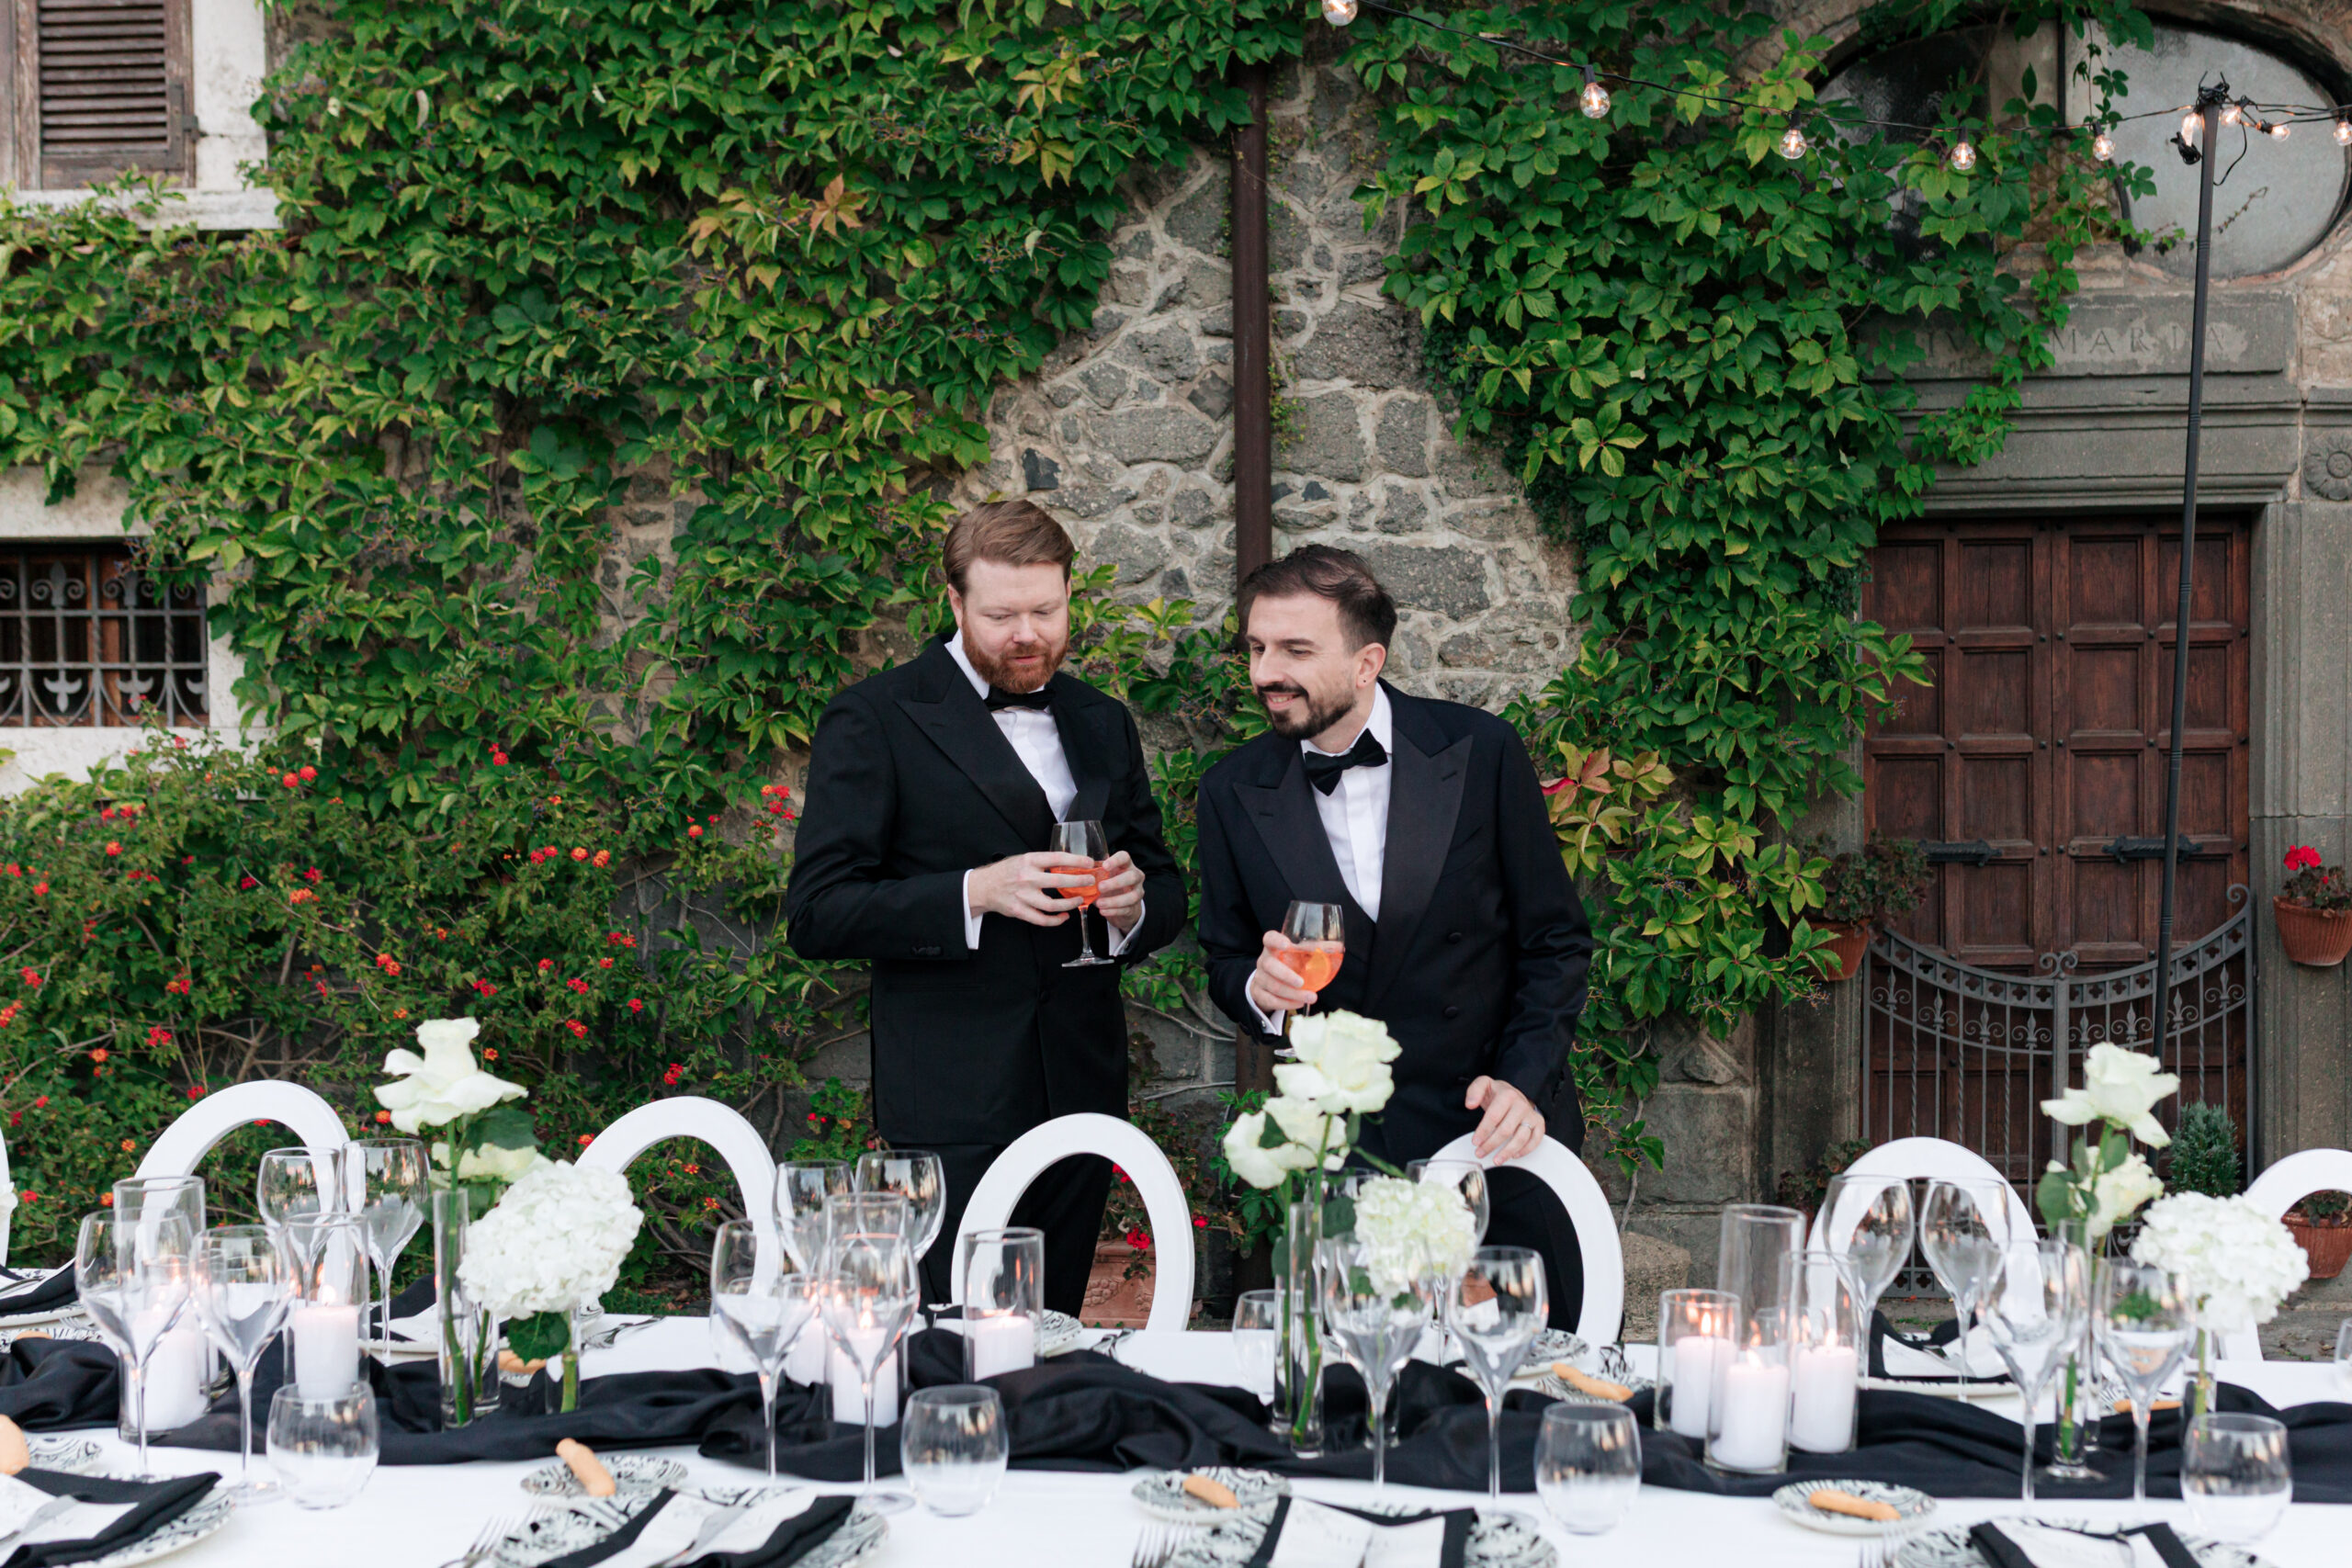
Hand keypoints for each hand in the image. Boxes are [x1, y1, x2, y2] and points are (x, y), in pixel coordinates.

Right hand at [966, 852, 1092, 927]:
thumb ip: (1042, 862)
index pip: (1057, 858)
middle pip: (1059, 881)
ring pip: (1053, 905)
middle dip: (1079, 882)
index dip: (1076, 860)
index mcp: (1029, 861)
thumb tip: (1068, 864)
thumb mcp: (1023, 859)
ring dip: (1070, 904)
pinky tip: (1064, 916)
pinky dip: (1056, 920)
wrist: (983, 886)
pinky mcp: (1019, 911)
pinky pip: (1042, 919)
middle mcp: (1026, 878)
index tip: (1089, 862)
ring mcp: (1023, 896)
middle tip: (1090, 882)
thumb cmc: (1006, 872)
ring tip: (1080, 900)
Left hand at [1095, 850, 1144, 932]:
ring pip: (1132, 896)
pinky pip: (1126, 909)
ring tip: (1099, 903)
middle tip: (1100, 887)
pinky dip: (1113, 911)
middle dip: (1116, 882)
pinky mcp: (1134, 907)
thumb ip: (1094, 873)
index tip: (1104, 866)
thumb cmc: (1108, 886)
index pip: (1124, 857)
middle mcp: (1135, 877)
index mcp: (1125, 865)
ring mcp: (1137, 892)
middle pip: (1132, 876)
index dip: (1116, 861)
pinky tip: (1103, 911)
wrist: (1120, 905)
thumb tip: (1080, 870)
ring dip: (1114, 901)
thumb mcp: (1102, 877)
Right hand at [1246, 930, 1316, 1018]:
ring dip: (1292, 994)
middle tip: (1302, 983)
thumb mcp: (1300, 956)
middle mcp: (1264, 961)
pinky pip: (1270, 1000)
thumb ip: (1316, 950)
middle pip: (1269, 965)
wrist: (1270, 984)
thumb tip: (1338, 947)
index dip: (1276, 940)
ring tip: (1310, 997)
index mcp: (1273, 947)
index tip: (1286, 944)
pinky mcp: (1259, 993)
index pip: (1269, 938)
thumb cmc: (1289, 964)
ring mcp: (1260, 978)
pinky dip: (1286, 1003)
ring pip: (1272, 986)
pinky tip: (1299, 1003)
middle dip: (1286, 975)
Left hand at [1465, 1076, 1543, 1161]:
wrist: (1514, 1094)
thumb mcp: (1484, 1085)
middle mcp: (1521, 1105)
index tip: (1475, 1141)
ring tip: (1496, 1159)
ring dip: (1507, 1152)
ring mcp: (1531, 1115)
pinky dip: (1525, 1150)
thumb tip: (1470, 1104)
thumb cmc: (1499, 1093)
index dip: (1483, 1131)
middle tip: (1480, 1152)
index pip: (1494, 1116)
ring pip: (1521, 1138)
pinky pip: (1535, 1140)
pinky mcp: (1539, 1124)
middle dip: (1491, 1144)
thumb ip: (1474, 1091)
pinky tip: (1514, 1155)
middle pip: (1506, 1130)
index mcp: (1507, 1095)